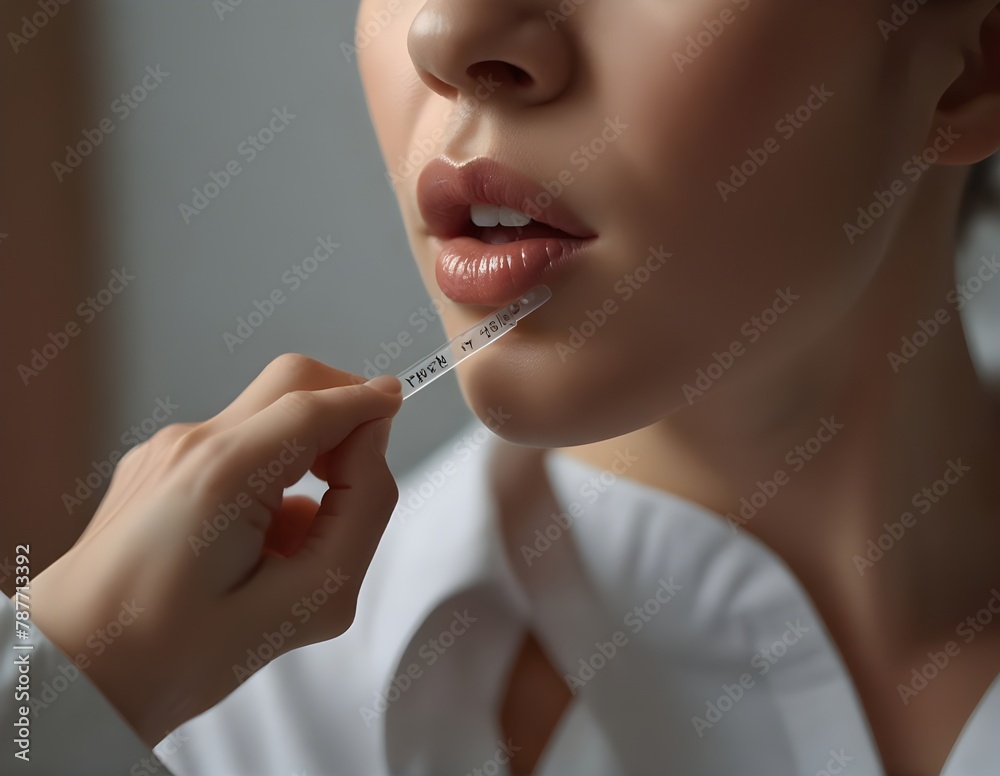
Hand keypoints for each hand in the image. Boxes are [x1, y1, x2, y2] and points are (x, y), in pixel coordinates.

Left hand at [30, 354, 402, 745]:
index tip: (400, 411)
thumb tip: (371, 453)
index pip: (319, 403)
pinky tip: (255, 547)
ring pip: (266, 416)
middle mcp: (191, 444)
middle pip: (292, 382)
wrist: (76, 677)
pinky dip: (267, 475)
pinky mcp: (156, 465)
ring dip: (304, 454)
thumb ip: (361, 515)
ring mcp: (167, 450)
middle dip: (341, 410)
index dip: (371, 403)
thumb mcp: (306, 603)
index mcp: (224, 473)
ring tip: (295, 543)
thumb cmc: (178, 654)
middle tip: (354, 481)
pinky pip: (235, 446)